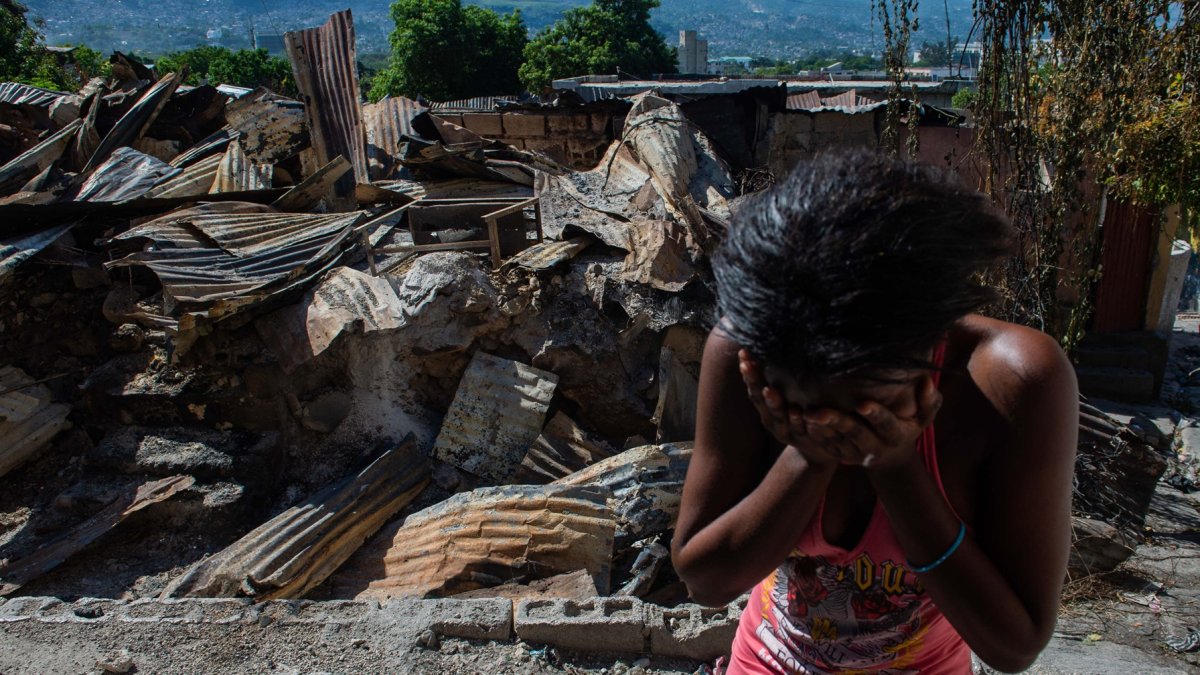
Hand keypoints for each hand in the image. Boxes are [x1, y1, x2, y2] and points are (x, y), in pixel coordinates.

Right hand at [738, 350, 839, 467]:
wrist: (820, 448)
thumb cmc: (803, 417)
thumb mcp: (789, 399)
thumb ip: (782, 379)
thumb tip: (775, 347)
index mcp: (766, 407)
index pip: (754, 386)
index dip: (748, 372)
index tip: (743, 353)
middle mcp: (771, 419)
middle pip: (760, 400)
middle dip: (754, 382)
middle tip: (747, 365)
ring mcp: (786, 431)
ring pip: (777, 416)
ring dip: (773, 403)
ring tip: (768, 390)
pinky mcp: (803, 440)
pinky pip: (800, 429)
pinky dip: (796, 421)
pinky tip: (795, 412)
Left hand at [803, 375, 942, 469]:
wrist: (891, 456)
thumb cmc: (908, 425)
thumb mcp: (924, 417)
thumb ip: (930, 402)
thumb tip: (926, 382)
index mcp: (896, 435)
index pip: (886, 424)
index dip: (875, 415)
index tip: (863, 404)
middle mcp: (876, 447)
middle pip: (855, 434)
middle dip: (838, 422)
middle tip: (820, 411)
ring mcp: (857, 454)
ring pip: (837, 441)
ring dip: (820, 429)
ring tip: (806, 414)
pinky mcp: (842, 456)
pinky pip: (826, 446)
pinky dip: (814, 435)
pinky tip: (802, 422)